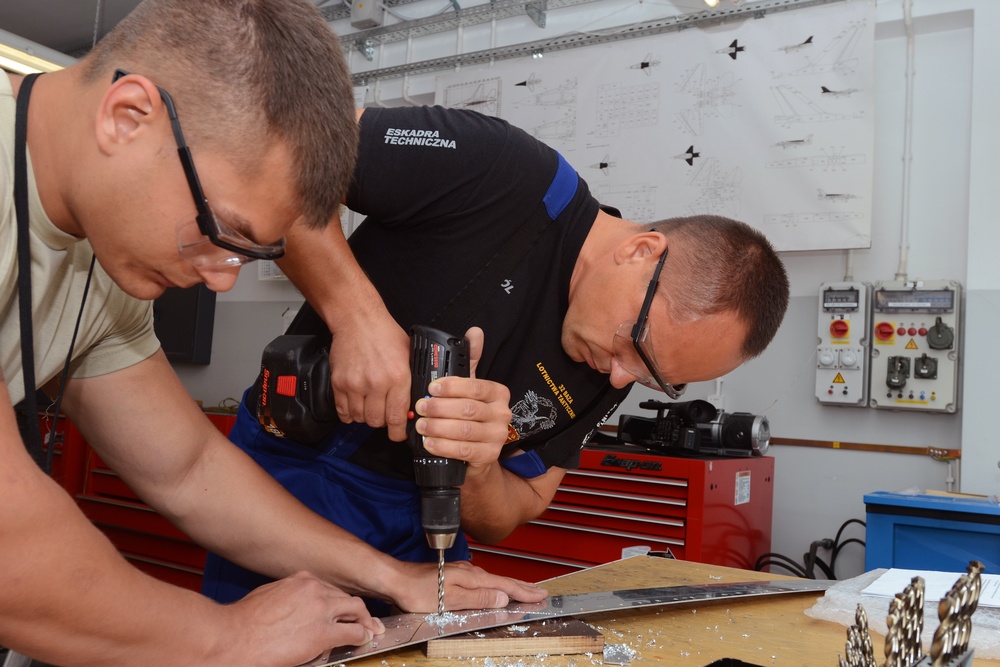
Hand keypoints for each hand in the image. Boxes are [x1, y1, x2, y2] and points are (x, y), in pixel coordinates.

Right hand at [229, 571, 383, 665]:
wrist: (233, 638)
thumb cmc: (242, 622)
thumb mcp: (268, 596)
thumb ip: (288, 596)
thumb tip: (296, 607)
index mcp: (301, 580)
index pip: (329, 588)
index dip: (337, 601)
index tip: (341, 608)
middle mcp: (314, 589)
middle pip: (345, 597)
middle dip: (354, 609)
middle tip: (364, 619)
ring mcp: (321, 609)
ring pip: (356, 609)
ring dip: (363, 621)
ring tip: (368, 629)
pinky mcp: (324, 632)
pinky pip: (353, 632)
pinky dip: (361, 636)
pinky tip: (363, 640)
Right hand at [328, 312, 410, 441]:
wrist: (358, 320)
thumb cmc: (384, 334)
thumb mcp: (409, 356)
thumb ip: (411, 382)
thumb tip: (416, 405)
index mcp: (398, 377)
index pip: (397, 418)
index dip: (399, 432)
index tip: (399, 433)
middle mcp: (376, 383)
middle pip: (377, 422)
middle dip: (382, 421)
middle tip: (384, 412)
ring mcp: (355, 384)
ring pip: (360, 418)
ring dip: (366, 416)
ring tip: (370, 404)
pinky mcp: (339, 383)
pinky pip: (343, 412)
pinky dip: (349, 413)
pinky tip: (356, 404)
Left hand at [391, 560, 546, 612]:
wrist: (396, 580)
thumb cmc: (418, 590)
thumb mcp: (451, 599)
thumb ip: (479, 598)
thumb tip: (503, 596)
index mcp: (472, 578)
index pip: (505, 585)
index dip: (524, 592)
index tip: (541, 596)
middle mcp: (470, 573)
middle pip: (502, 580)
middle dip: (522, 586)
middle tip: (540, 592)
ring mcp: (462, 573)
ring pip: (493, 580)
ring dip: (510, 585)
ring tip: (523, 590)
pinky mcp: (454, 577)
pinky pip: (482, 581)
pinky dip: (495, 585)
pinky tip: (493, 588)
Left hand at [413, 327, 511, 470]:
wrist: (475, 453)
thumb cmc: (468, 416)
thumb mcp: (469, 388)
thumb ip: (470, 361)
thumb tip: (475, 332)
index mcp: (498, 393)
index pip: (476, 386)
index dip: (453, 387)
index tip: (432, 387)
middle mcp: (502, 414)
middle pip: (469, 409)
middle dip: (440, 408)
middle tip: (420, 407)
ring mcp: (497, 437)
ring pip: (465, 430)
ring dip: (439, 427)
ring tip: (420, 425)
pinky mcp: (488, 456)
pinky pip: (464, 450)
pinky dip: (443, 446)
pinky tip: (429, 442)